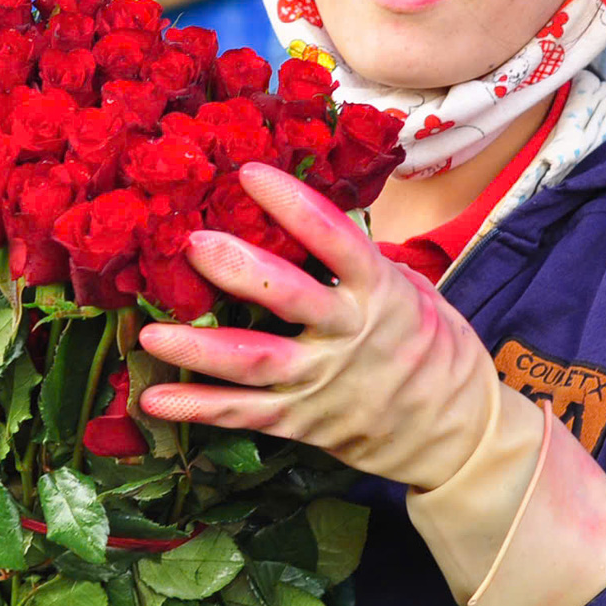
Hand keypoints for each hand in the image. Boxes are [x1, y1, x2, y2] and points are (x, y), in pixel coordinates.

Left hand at [136, 161, 500, 489]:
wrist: (455, 432)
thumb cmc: (431, 348)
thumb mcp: (411, 292)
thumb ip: (357, 263)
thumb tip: (303, 214)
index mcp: (380, 292)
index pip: (336, 240)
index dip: (295, 205)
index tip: (252, 173)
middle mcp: (348, 336)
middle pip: (291, 301)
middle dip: (242, 272)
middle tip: (194, 243)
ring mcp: (322, 382)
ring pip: (256, 363)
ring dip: (200, 349)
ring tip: (150, 333)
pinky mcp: (302, 420)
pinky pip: (245, 415)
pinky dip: (198, 409)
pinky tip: (154, 398)